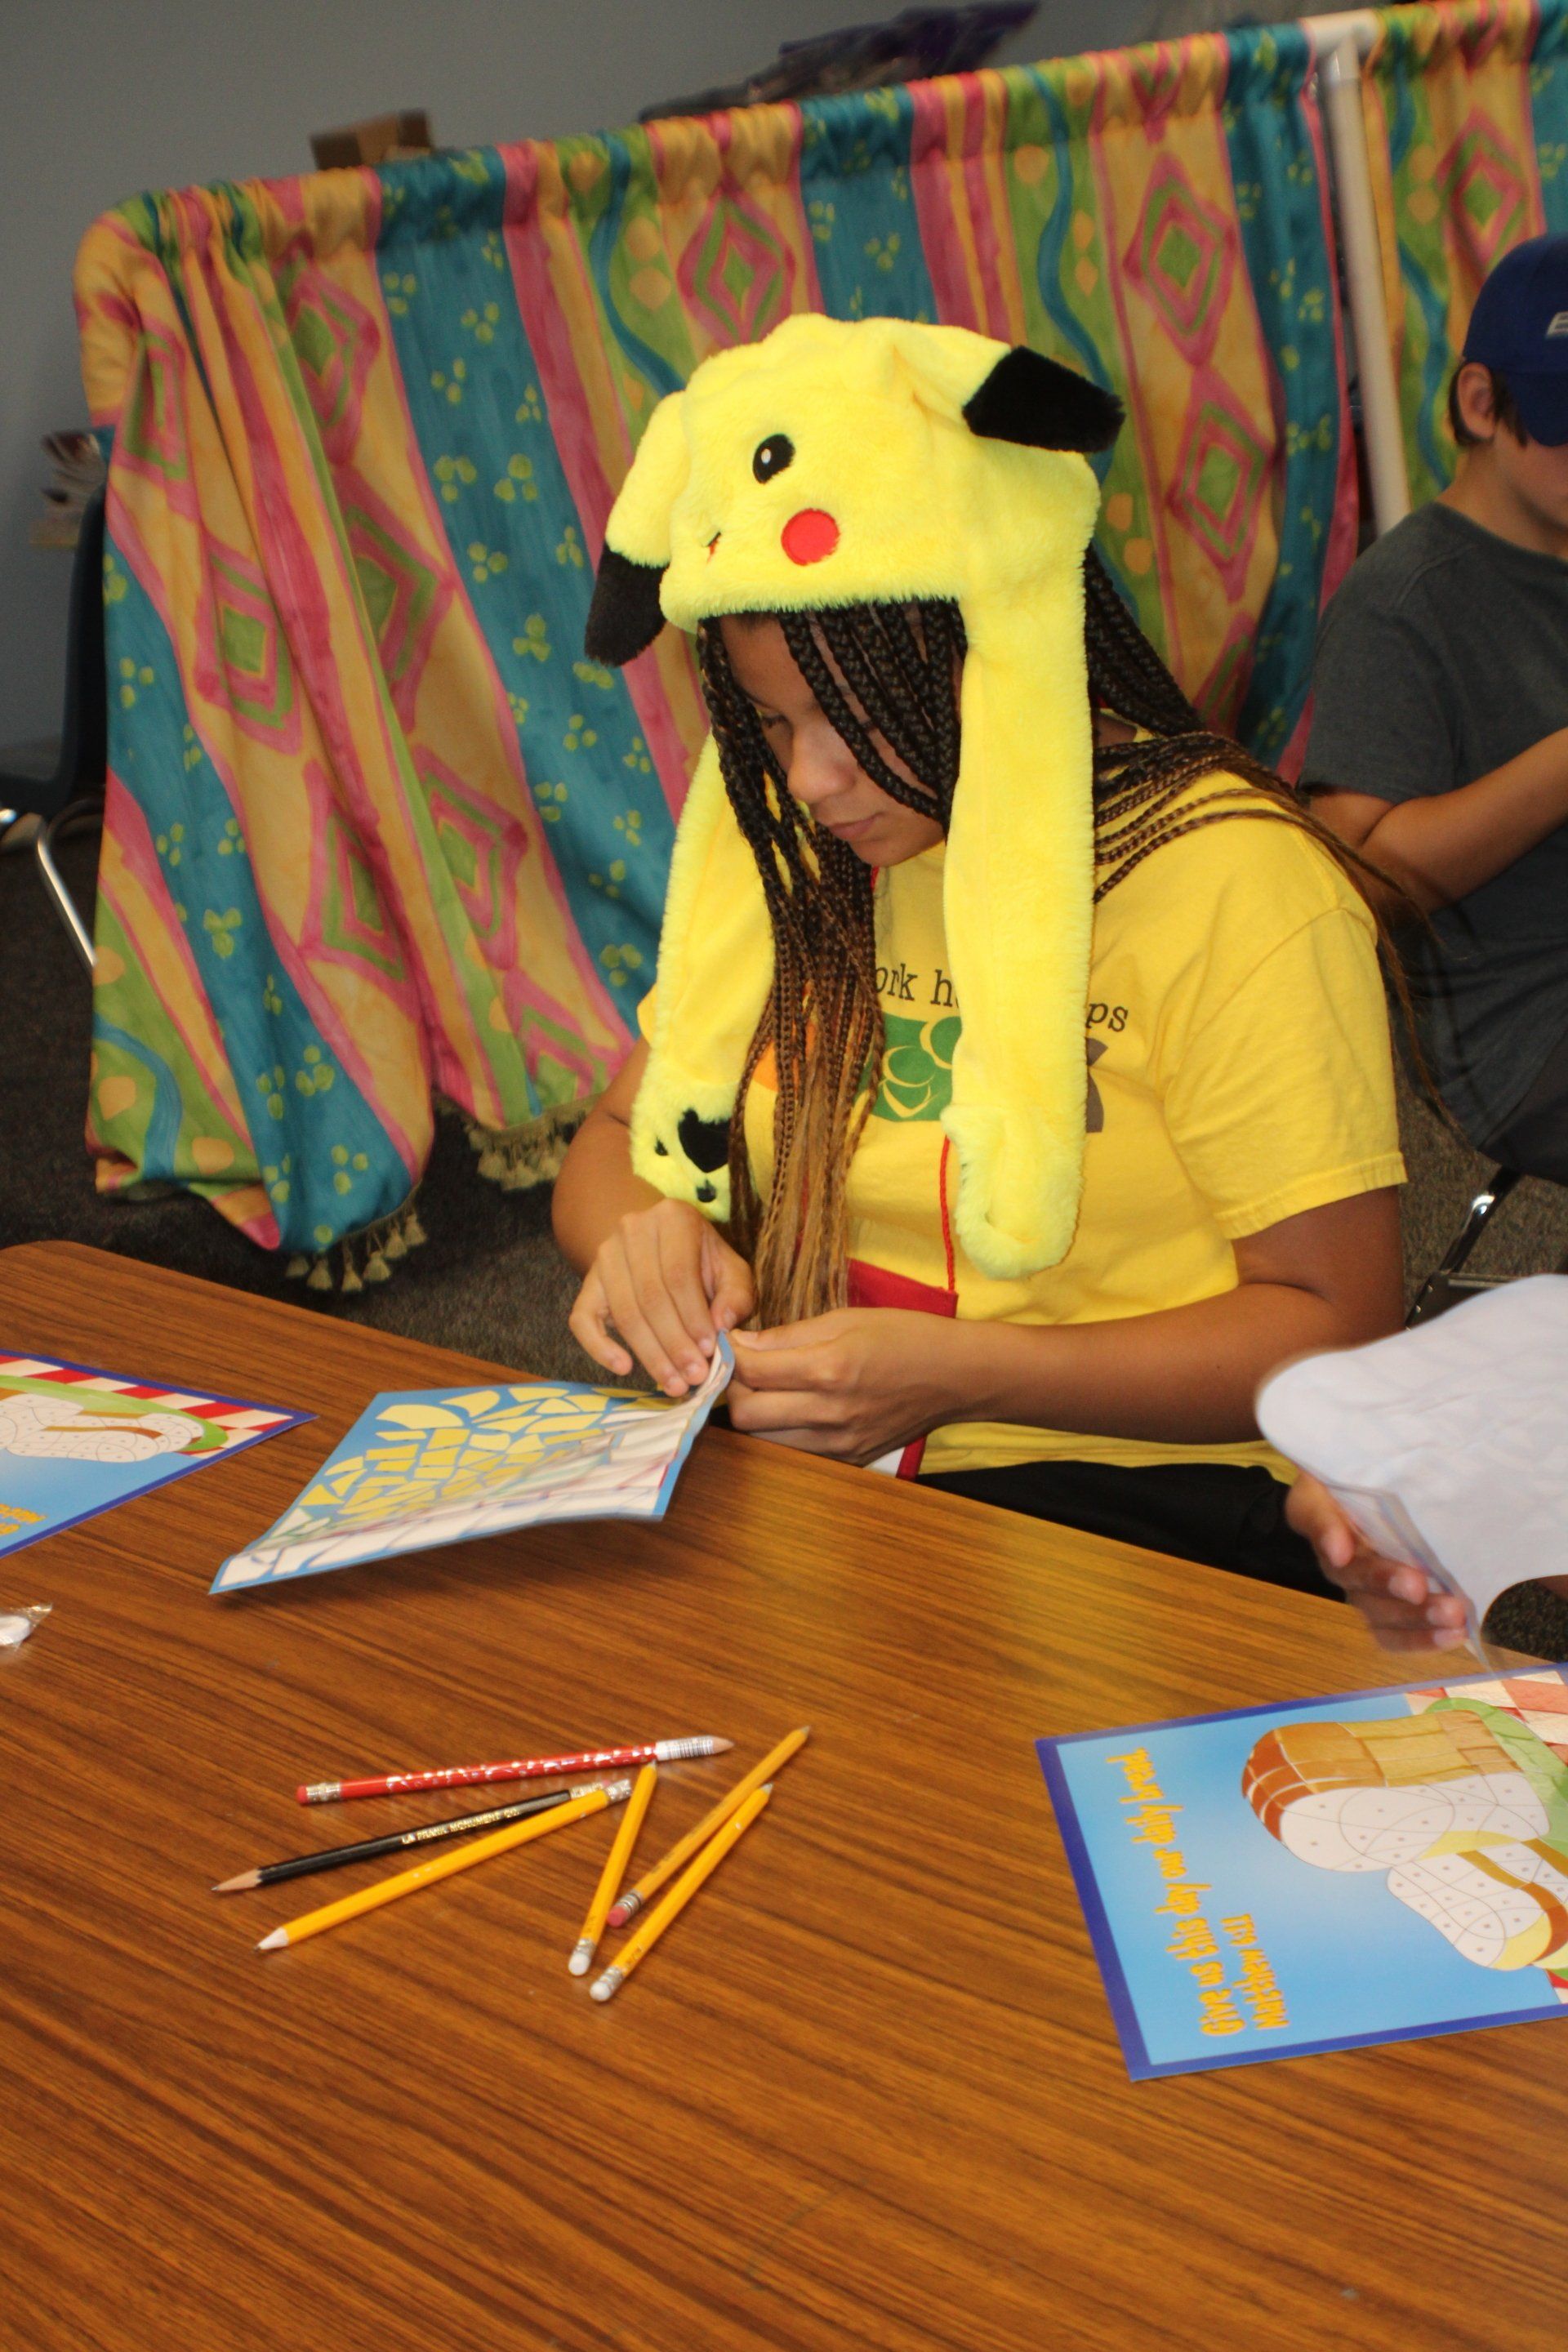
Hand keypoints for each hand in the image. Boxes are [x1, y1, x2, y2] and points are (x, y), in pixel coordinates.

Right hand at [569, 1199, 754, 1395]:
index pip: (679, 1274)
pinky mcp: (587, 1283)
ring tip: (673, 1383)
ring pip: (624, 1312)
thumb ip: (736, 1295)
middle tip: (693, 1377)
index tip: (709, 1351)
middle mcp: (633, 1229)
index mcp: (673, 1218)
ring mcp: (605, 1255)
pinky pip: (582, 1319)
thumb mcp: (730, 1269)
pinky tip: (624, 1368)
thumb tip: (722, 1325)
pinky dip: (599, 1348)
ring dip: (650, 1354)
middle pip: (650, 1296)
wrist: (658, 1245)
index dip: (693, 1317)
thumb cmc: (701, 1261)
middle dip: (674, 1343)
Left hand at [727, 1309, 963, 1464]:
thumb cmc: (905, 1336)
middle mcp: (830, 1412)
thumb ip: (789, 1336)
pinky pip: (795, 1452)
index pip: (750, 1372)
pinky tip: (796, 1409)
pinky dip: (783, 1432)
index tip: (728, 1345)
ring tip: (769, 1390)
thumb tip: (741, 1344)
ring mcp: (839, 1443)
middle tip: (746, 1370)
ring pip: (764, 1440)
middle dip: (735, 1390)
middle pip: (746, 1416)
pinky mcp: (849, 1459)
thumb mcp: (846, 1319)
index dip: (729, 1356)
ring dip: (757, 1415)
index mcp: (829, 1369)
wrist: (958, 1377)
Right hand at [1285, 1473, 1468, 1651]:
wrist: (1393, 1473)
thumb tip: (1339, 1548)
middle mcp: (1338, 1555)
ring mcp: (1365, 1584)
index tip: (1345, 1550)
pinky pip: (1397, 1632)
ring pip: (1379, 1615)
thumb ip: (1343, 1490)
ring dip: (1416, 1622)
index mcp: (1319, 1510)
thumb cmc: (1373, 1461)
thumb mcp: (1354, 1461)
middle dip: (1391, 1590)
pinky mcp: (1393, 1602)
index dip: (1329, 1536)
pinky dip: (1425, 1638)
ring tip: (1453, 1618)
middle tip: (1425, 1591)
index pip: (1316, 1520)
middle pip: (1355, 1582)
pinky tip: (1455, 1633)